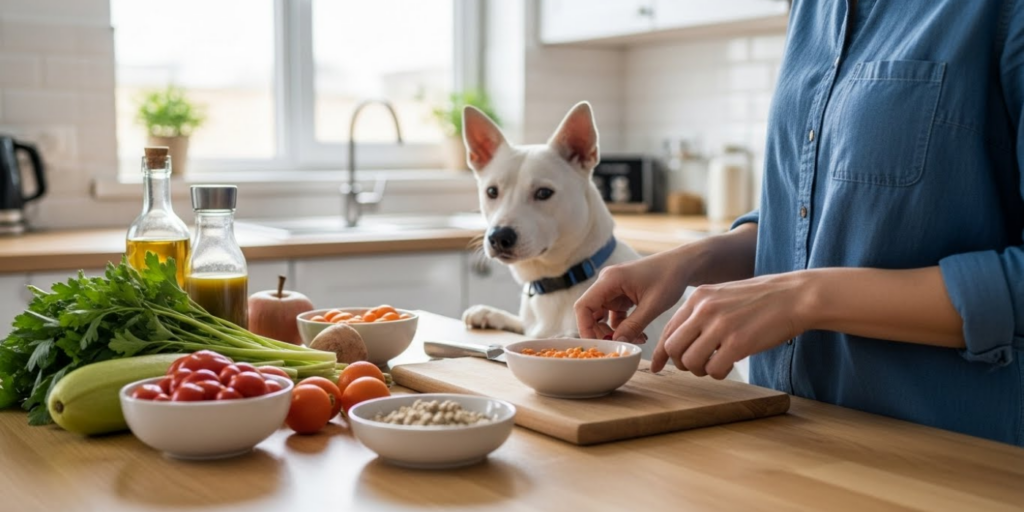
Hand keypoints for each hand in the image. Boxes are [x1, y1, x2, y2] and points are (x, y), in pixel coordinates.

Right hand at [575, 248, 693, 342]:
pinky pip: (614, 315)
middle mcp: (607, 283)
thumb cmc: (669, 277)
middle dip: (602, 333)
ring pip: (602, 317)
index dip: (584, 328)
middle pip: (590, 313)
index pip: (583, 306)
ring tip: (637, 340)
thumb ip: (633, 325)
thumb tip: (617, 342)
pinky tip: (640, 334)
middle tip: (618, 346)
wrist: (683, 265)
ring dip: (615, 331)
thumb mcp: (653, 305)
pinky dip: (623, 326)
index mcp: (610, 280)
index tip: (596, 345)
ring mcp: (613, 289)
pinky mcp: (621, 295)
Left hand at [651, 272, 811, 377]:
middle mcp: (704, 310)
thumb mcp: (723, 295)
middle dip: (682, 362)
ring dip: (700, 370)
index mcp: (698, 298)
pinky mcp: (738, 342)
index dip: (662, 352)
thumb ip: (701, 312)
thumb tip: (682, 336)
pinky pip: (714, 369)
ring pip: (690, 361)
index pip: (668, 330)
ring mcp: (721, 326)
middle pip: (673, 347)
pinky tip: (730, 365)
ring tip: (715, 365)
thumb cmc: (761, 299)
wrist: (795, 296)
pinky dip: (719, 373)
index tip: (660, 366)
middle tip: (698, 364)